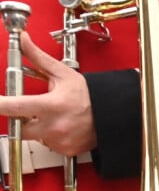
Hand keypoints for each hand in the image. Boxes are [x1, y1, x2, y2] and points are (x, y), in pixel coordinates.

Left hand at [0, 33, 96, 155]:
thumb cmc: (90, 96)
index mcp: (51, 105)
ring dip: (39, 129)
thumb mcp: (63, 74)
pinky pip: (50, 146)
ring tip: (54, 118)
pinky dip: (52, 138)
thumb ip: (38, 58)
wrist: (112, 115)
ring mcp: (60, 140)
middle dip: (22, 120)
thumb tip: (24, 41)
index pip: (14, 108)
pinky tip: (63, 128)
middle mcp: (54, 126)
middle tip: (33, 111)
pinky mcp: (66, 150)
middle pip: (20, 129)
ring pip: (36, 138)